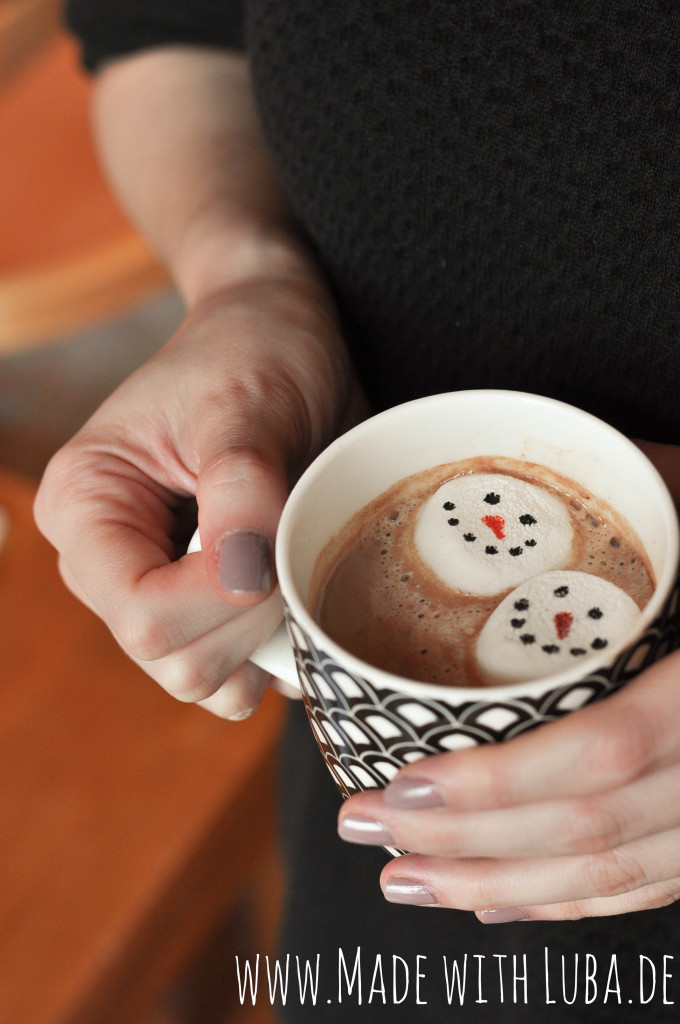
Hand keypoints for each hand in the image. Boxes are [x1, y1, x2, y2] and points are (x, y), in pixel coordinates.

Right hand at [35, 275, 358, 717]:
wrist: (280, 339)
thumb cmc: (253, 351)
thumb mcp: (247, 404)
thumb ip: (241, 491)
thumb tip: (244, 578)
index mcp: (85, 505)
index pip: (140, 611)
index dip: (219, 600)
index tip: (274, 543)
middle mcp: (108, 561)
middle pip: (173, 660)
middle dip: (251, 620)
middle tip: (290, 540)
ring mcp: (155, 588)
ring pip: (205, 680)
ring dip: (267, 640)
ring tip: (293, 558)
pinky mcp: (200, 604)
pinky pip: (236, 673)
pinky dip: (277, 651)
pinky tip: (297, 588)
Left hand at [338, 440, 679, 919]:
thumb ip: (650, 499)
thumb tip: (542, 468)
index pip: (603, 752)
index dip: (498, 786)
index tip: (401, 786)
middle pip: (590, 830)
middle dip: (463, 846)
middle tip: (365, 830)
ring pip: (615, 875)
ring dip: (499, 890)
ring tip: (407, 880)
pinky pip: (654, 886)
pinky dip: (573, 901)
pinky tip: (503, 901)